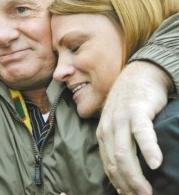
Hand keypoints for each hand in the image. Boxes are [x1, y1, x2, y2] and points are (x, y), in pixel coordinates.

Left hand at [97, 61, 170, 194]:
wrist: (138, 75)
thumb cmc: (130, 103)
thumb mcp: (118, 124)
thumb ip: (119, 142)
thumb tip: (127, 168)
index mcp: (103, 133)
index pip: (107, 164)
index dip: (117, 182)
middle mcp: (108, 128)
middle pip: (115, 162)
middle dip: (127, 184)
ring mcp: (121, 119)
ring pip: (125, 152)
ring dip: (136, 175)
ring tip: (147, 191)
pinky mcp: (136, 111)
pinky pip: (142, 133)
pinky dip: (148, 149)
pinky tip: (156, 163)